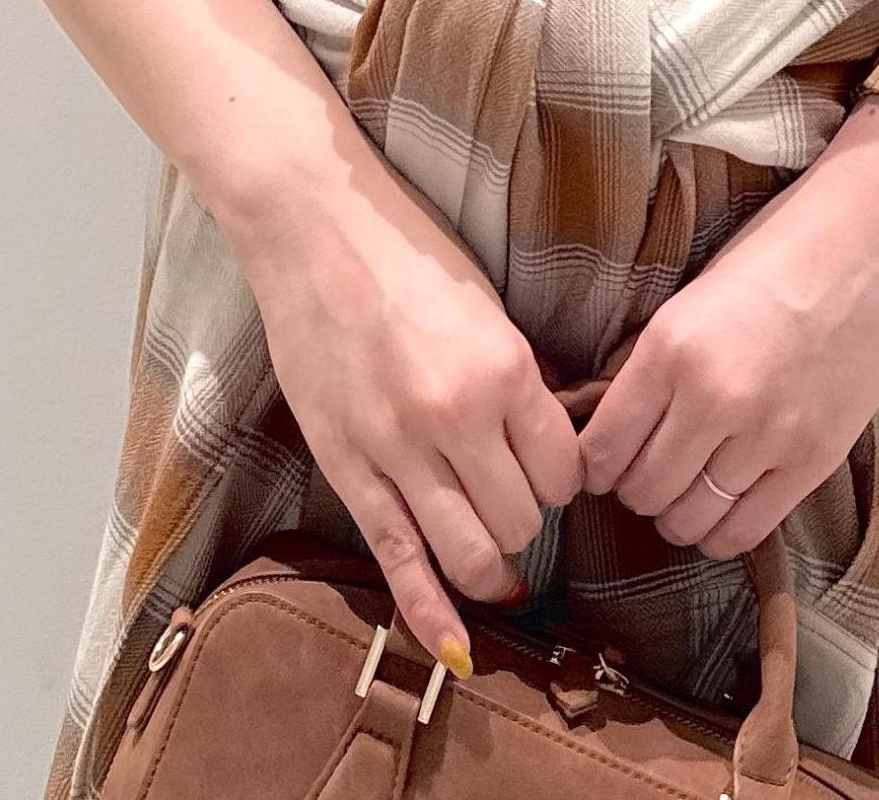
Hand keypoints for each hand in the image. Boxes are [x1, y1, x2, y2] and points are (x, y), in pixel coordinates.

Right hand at [230, 157, 584, 673]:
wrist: (314, 229)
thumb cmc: (407, 254)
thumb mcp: (488, 308)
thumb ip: (521, 380)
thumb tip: (554, 442)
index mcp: (503, 370)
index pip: (564, 472)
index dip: (563, 476)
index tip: (547, 464)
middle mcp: (455, 418)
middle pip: (521, 520)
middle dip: (526, 516)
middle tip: (511, 490)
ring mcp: (397, 449)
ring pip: (470, 553)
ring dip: (488, 557)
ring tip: (487, 541)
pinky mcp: (348, 467)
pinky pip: (397, 560)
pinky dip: (429, 613)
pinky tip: (455, 649)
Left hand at [576, 97, 878, 555]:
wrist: (871, 242)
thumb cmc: (778, 254)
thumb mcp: (692, 298)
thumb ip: (654, 364)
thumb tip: (614, 424)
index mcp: (669, 348)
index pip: (602, 448)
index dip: (594, 466)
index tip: (603, 464)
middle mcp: (711, 399)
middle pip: (642, 491)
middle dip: (634, 490)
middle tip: (647, 473)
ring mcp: (765, 436)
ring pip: (688, 520)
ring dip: (677, 514)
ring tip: (686, 491)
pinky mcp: (813, 461)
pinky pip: (745, 530)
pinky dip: (722, 531)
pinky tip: (722, 508)